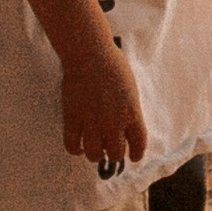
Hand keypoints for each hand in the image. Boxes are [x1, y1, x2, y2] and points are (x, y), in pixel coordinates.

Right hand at [61, 38, 148, 175]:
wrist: (89, 53)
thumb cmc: (113, 65)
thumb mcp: (130, 89)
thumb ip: (129, 110)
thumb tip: (126, 128)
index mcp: (132, 113)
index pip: (139, 144)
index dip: (136, 154)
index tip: (133, 157)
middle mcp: (113, 122)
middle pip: (116, 153)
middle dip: (115, 154)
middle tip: (110, 149)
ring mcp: (92, 122)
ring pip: (94, 154)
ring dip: (96, 154)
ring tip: (95, 148)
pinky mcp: (72, 118)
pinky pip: (72, 145)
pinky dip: (76, 150)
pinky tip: (79, 146)